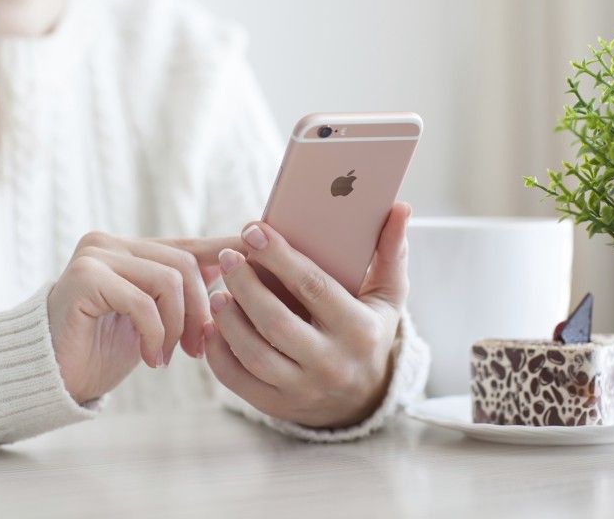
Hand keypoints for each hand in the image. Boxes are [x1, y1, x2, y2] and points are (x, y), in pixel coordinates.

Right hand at [48, 231, 242, 403]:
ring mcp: (94, 256)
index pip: (189, 246)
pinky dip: (155, 334)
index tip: (261, 262)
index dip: (225, 255)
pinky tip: (150, 358)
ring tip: (169, 356)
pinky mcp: (83, 277)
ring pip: (168, 279)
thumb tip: (236, 266)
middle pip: (184, 264)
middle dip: (200, 310)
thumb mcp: (154, 317)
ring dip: (178, 325)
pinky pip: (142, 301)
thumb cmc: (103, 350)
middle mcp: (110, 243)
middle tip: (197, 350)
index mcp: (129, 248)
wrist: (52, 378)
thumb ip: (183, 290)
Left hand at [203, 202, 410, 427]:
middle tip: (229, 258)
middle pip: (276, 321)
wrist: (362, 399)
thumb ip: (391, 252)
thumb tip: (401, 207)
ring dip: (229, 320)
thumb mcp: (388, 296)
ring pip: (254, 354)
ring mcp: (303, 389)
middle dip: (246, 285)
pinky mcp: (277, 406)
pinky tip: (213, 325)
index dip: (279, 257)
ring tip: (218, 291)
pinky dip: (219, 352)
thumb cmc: (370, 331)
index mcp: (359, 330)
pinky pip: (238, 380)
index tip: (253, 230)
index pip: (313, 287)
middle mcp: (332, 363)